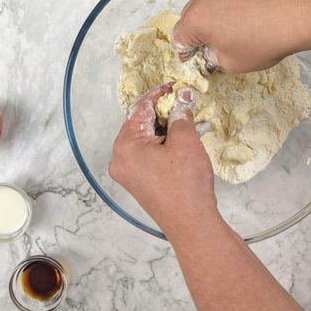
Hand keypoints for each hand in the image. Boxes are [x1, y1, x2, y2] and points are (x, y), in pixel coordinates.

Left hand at [109, 84, 217, 237]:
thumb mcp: (185, 141)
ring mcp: (126, 172)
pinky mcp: (137, 182)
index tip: (175, 86)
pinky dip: (161, 144)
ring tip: (184, 121)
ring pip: (143, 139)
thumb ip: (181, 113)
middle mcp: (119, 158)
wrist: (191, 224)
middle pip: (139, 124)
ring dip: (163, 128)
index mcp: (125, 146)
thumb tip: (183, 94)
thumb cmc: (186, 182)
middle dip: (162, 112)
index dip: (158, 95)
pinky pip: (146, 154)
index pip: (139, 109)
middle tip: (182, 103)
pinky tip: (179, 140)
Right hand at [172, 0, 309, 72]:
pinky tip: (242, 22)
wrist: (297, 13)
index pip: (178, 40)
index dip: (187, 55)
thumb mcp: (230, 62)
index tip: (200, 62)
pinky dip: (224, 11)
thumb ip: (211, 58)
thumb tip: (209, 53)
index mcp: (194, 19)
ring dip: (211, 23)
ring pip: (204, 8)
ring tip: (231, 36)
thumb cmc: (261, 42)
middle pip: (189, 21)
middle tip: (215, 51)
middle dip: (197, 37)